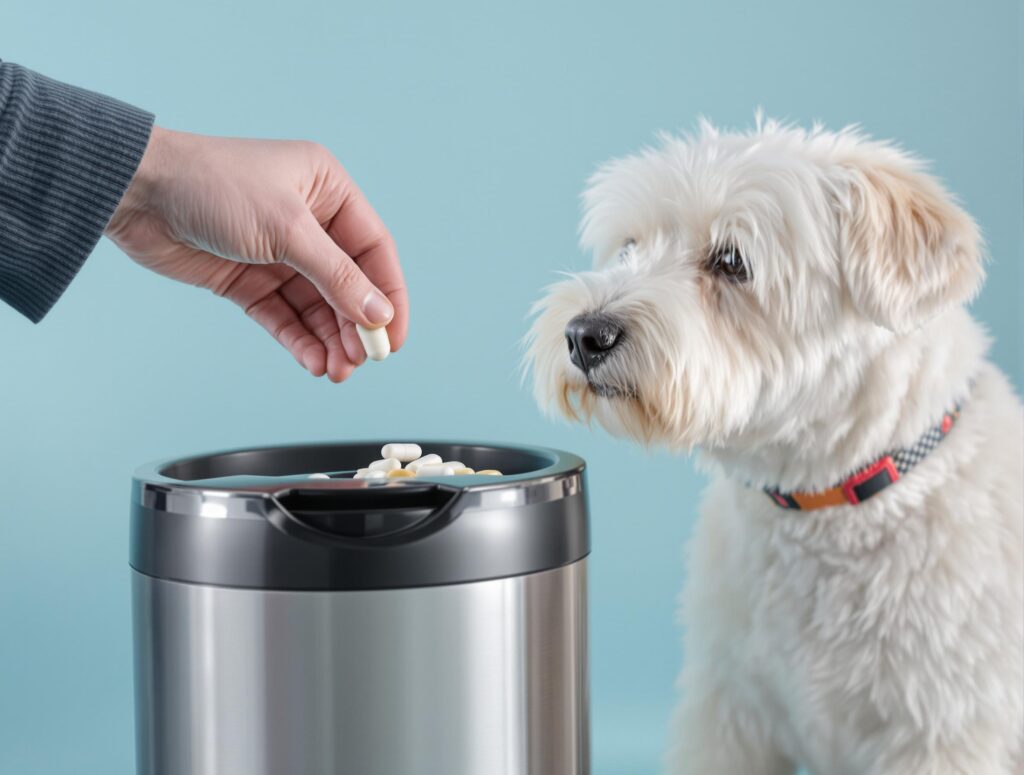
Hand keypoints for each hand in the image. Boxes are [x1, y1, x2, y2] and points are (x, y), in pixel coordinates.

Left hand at [105, 126, 407, 381]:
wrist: (136, 193)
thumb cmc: (213, 185)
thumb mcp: (287, 229)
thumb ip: (337, 276)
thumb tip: (378, 315)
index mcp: (328, 190)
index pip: (373, 251)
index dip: (389, 296)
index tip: (393, 339)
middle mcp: (308, 221)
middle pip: (347, 284)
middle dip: (355, 326)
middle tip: (360, 362)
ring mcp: (277, 252)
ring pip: (316, 306)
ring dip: (329, 339)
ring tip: (335, 371)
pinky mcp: (247, 279)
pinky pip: (283, 315)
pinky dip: (298, 339)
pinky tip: (311, 361)